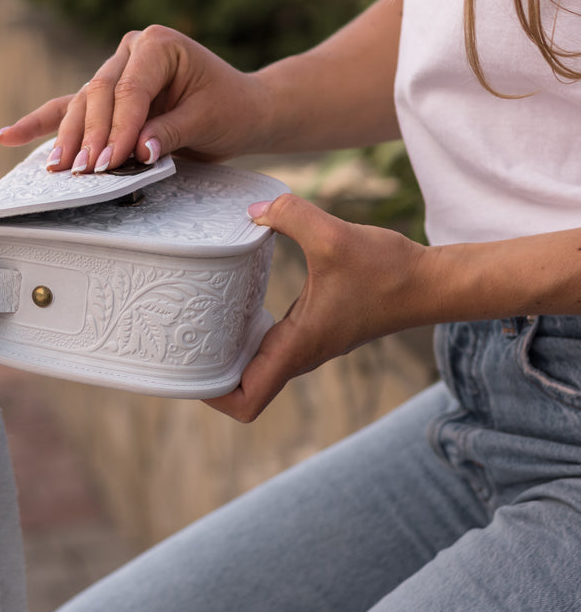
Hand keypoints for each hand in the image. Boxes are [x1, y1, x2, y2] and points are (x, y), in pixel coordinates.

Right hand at [0, 25, 266, 172]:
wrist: (242, 108)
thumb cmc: (229, 109)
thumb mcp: (207, 120)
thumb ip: (168, 132)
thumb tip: (136, 150)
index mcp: (158, 45)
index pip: (129, 90)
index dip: (118, 128)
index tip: (112, 161)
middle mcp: (132, 50)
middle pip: (98, 95)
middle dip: (90, 137)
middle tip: (86, 172)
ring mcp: (116, 69)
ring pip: (82, 103)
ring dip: (68, 138)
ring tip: (57, 168)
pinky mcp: (107, 93)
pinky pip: (70, 108)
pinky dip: (41, 124)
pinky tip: (4, 137)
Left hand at [207, 194, 429, 422]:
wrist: (432, 282)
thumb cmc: (388, 270)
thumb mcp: (333, 236)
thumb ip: (289, 214)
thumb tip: (252, 210)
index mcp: (298, 348)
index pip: (246, 400)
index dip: (212, 394)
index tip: (187, 366)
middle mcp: (300, 353)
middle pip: (243, 386)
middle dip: (208, 371)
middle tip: (179, 335)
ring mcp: (309, 342)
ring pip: (257, 363)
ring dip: (228, 349)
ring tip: (198, 315)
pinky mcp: (317, 326)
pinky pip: (272, 341)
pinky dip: (249, 329)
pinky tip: (238, 294)